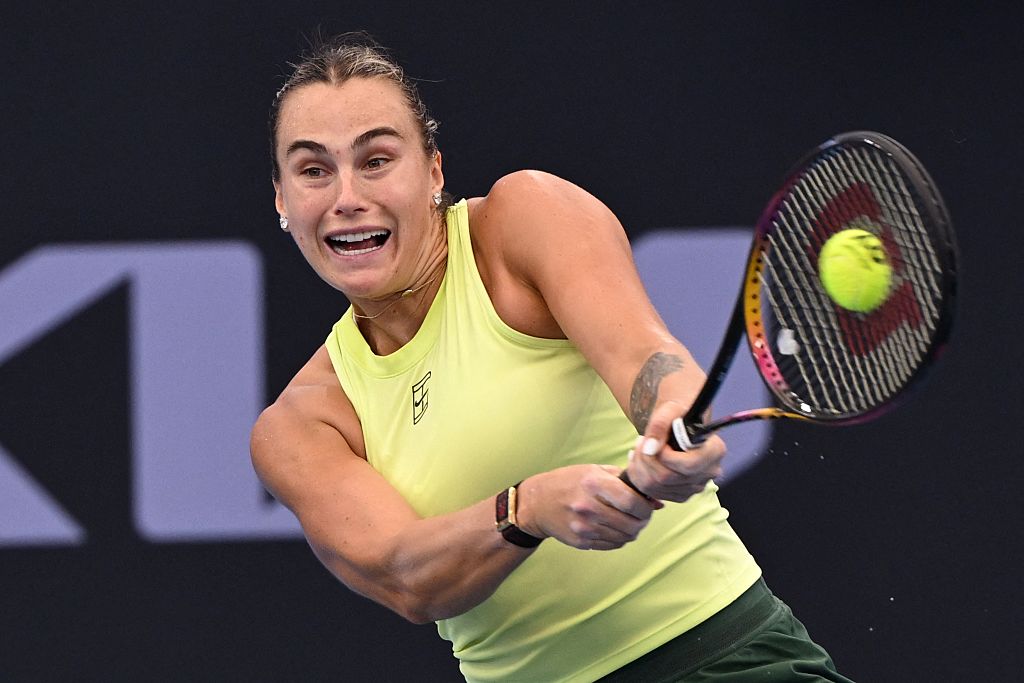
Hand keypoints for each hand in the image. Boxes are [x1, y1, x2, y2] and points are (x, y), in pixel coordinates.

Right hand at [515, 465, 662, 549]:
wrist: (537, 503)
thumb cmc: (569, 482)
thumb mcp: (595, 471)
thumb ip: (626, 481)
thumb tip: (657, 501)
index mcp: (593, 484)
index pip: (632, 502)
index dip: (646, 506)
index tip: (647, 504)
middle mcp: (588, 507)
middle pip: (632, 524)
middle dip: (642, 520)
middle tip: (642, 515)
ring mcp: (584, 527)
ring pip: (625, 537)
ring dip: (632, 530)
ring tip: (628, 520)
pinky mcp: (581, 542)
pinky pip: (612, 544)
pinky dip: (619, 538)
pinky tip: (614, 527)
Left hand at [625, 401, 725, 502]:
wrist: (677, 427)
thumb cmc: (677, 416)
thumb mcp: (669, 410)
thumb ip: (659, 424)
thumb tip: (650, 448)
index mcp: (714, 451)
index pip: (688, 465)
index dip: (665, 456)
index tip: (653, 441)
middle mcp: (709, 472)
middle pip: (669, 478)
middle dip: (646, 460)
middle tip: (639, 442)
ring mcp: (696, 487)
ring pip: (657, 487)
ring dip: (639, 467)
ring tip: (638, 449)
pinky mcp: (682, 495)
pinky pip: (654, 493)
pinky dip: (640, 477)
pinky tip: (640, 461)